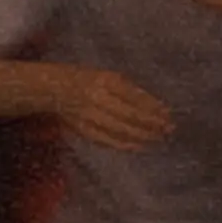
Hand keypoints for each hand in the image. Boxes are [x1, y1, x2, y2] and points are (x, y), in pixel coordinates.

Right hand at [54, 66, 171, 150]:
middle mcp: (97, 98)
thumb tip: (157, 107)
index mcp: (105, 80)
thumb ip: (129, 90)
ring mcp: (89, 115)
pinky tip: (138, 146)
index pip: (135, 97)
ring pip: (120, 129)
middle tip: (168, 129)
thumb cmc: (84, 78)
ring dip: (141, 135)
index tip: (169, 114)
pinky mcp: (82, 128)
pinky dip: (124, 144)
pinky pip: (106, 139)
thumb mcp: (108, 76)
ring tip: (157, 138)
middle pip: (130, 115)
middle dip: (151, 123)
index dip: (153, 107)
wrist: (52, 88)